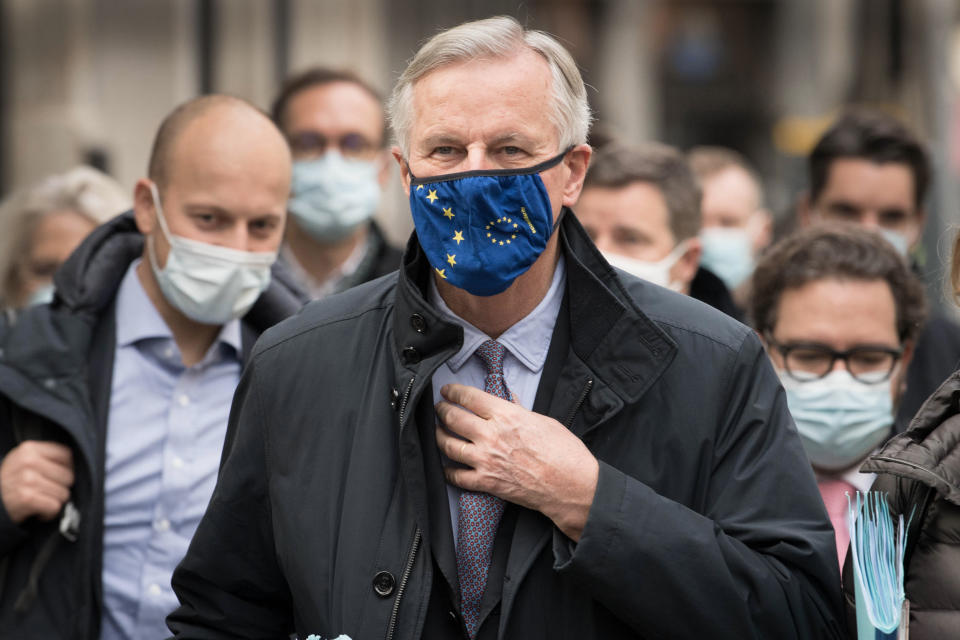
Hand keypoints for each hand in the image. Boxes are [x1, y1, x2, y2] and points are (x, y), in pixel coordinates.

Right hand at [0, 441, 73, 523]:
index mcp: (29, 449)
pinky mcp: (27, 498)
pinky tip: (37, 510)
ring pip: (64, 493)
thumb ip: (45, 457)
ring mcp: (27, 480)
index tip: (58, 476)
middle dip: (60, 487)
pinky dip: (48, 514)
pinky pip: (55, 507)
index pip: (67, 455)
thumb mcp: (22, 461)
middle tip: (44, 492)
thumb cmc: (10, 483)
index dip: (67, 468)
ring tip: (39, 501)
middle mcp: (28, 461)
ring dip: (54, 501)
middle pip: (68, 476)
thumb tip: (78, 464)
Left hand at [435, 383, 598, 541]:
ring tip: (438, 432)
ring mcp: (485, 460)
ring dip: (439, 436)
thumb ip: (520, 409)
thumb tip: (509, 399)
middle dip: (442, 410)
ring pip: (448, 445)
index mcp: (506, 416)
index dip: (454, 391)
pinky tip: (447, 466)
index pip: (469, 397)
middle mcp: (491, 435)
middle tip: (439, 408)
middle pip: (453, 418)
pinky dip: (448, 470)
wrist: (570, 485)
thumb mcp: (543, 420)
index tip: (448, 391)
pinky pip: (456, 476)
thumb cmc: (563, 452)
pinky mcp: (486, 482)